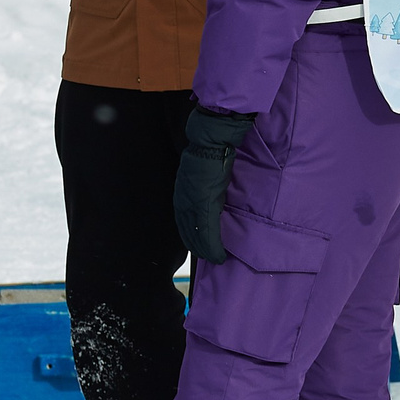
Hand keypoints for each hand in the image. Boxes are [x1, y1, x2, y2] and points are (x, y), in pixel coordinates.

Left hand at [173, 107, 257, 264]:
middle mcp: (183, 199)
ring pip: (197, 234)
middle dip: (197, 246)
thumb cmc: (208, 151)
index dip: (190, 235)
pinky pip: (208, 230)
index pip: (183, 220)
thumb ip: (200, 186)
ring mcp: (192, 202)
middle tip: (208, 257)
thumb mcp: (198, 172)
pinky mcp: (205, 203)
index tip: (196, 245)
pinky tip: (218, 255)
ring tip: (215, 259)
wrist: (211, 140)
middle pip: (187, 230)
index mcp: (181, 192)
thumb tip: (207, 195)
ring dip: (206, 249)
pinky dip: (213, 245)